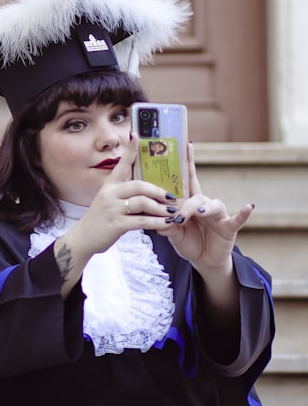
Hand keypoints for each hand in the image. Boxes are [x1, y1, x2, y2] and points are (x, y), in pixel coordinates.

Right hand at [70, 137, 180, 256]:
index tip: (136, 134)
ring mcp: (112, 208)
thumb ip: (125, 193)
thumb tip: (148, 189)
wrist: (83, 238)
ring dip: (160, 207)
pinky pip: (141, 221)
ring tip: (171, 212)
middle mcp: (110, 193)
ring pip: (141, 202)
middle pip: (138, 185)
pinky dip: (156, 222)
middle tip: (171, 196)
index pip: (122, 164)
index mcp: (110, 185)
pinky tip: (165, 224)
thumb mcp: (108, 200)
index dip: (130, 150)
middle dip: (157, 190)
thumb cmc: (100, 218)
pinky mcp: (116, 224)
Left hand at [155, 142, 254, 274]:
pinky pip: (238, 219)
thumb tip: (157, 224)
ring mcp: (218, 216)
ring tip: (199, 212)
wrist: (203, 260)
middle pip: (196, 196)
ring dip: (205, 208)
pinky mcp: (229, 228)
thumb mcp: (174, 235)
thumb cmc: (188, 242)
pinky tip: (249, 207)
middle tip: (176, 217)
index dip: (188, 163)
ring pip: (213, 205)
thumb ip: (167, 228)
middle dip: (186, 205)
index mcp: (189, 203)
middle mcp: (204, 206)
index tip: (185, 145)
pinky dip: (243, 213)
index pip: (188, 180)